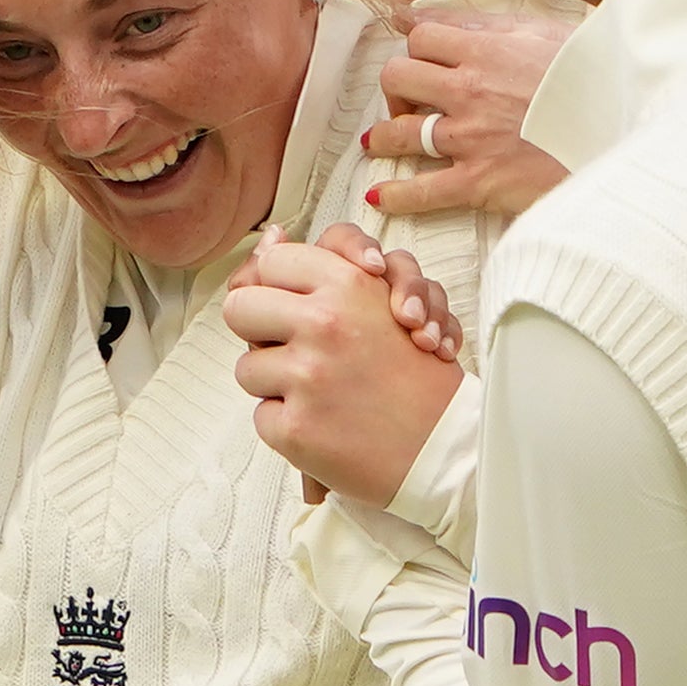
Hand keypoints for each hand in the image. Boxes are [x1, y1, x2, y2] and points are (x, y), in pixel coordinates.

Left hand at [225, 224, 464, 510]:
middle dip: (261, 329)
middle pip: (240, 309)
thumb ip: (324, 267)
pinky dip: (289, 424)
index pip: (273, 261)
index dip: (279, 286)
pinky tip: (327, 425)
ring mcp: (307, 376)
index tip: (297, 306)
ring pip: (247, 368)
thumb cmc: (416, 377)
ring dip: (277, 382)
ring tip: (325, 394)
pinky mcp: (295, 427)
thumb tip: (270, 235)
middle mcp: (324, 323)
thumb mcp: (380, 302)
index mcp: (348, 284)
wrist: (446, 450)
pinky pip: (262, 415)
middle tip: (295, 350)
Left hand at [363, 11, 576, 220]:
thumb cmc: (591, 80)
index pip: (421, 37)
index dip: (416, 47)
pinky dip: (396, 194)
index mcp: (487, 50)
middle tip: (408, 101)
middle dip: (396, 89)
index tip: (423, 61)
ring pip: (399, 133)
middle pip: (398, 78)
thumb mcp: (544, 33)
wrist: (624, 128)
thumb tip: (427, 11)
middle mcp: (470, 91)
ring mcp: (471, 138)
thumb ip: (484, 22)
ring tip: (382, 141)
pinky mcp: (479, 181)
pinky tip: (381, 194)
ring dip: (384, 137)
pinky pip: (422, 189)